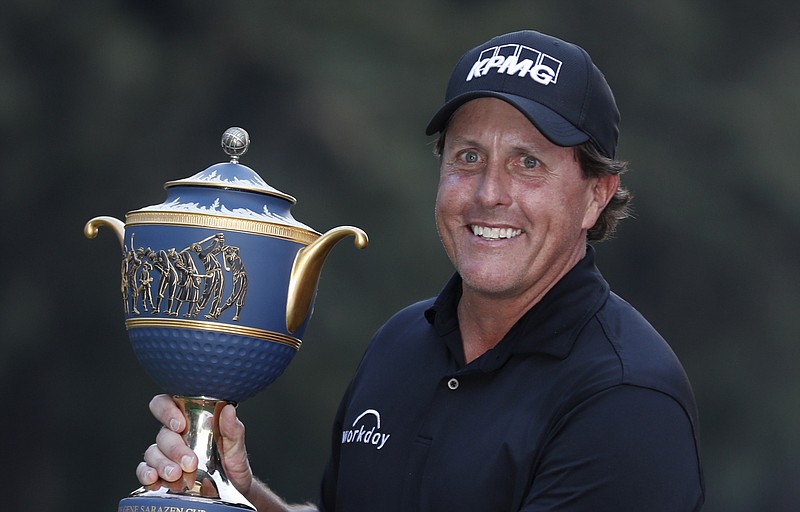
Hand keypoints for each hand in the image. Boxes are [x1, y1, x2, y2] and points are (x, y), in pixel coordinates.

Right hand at [136, 394, 253, 497]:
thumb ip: (232, 428)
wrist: (234, 488)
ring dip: (161, 464)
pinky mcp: (161, 474)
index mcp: (191, 420)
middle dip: (173, 448)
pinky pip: (145, 471)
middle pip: (163, 434)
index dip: (167, 411)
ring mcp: (166, 455)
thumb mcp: (235, 445)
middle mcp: (175, 436)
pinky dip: (146, 475)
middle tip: (189, 462)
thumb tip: (228, 409)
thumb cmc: (232, 461)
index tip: (180, 425)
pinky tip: (154, 480)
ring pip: (152, 453)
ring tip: (176, 475)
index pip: (168, 404)